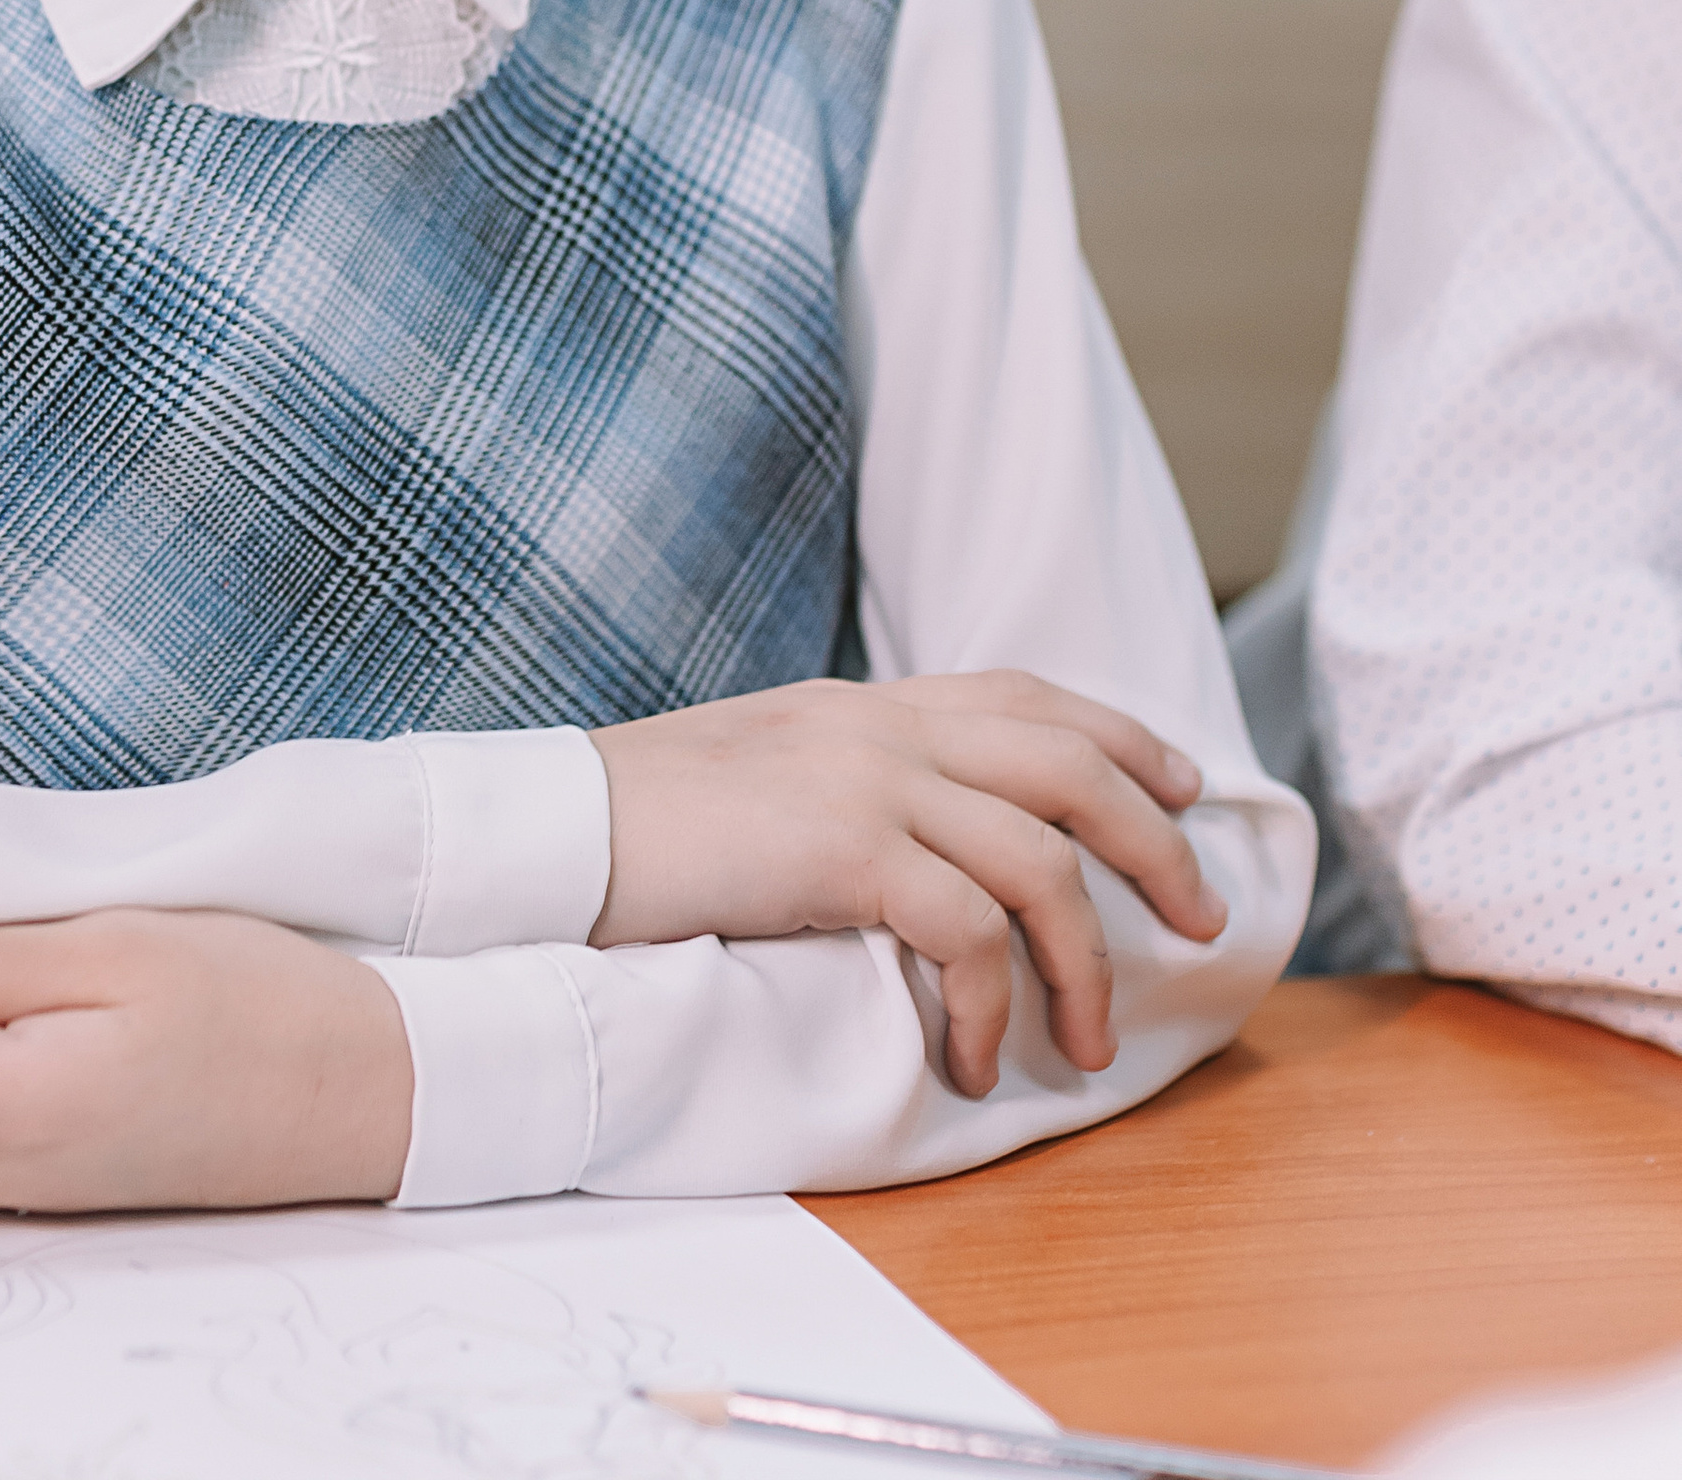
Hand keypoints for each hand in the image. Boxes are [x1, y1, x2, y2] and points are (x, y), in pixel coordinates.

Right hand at [590, 669, 1223, 1095]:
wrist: (552, 836)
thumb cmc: (643, 834)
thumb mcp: (764, 783)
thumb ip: (846, 791)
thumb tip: (922, 857)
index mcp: (862, 705)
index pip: (1024, 695)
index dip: (1119, 734)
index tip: (1182, 787)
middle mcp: (878, 725)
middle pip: (1069, 765)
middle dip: (1156, 842)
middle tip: (1203, 919)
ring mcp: (863, 778)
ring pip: (1042, 857)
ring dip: (1086, 961)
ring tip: (1085, 1044)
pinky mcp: (841, 847)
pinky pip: (968, 929)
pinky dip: (991, 1004)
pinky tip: (973, 1059)